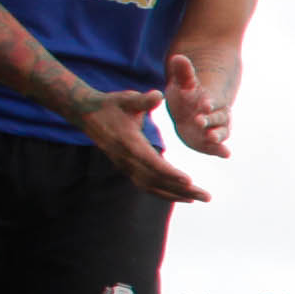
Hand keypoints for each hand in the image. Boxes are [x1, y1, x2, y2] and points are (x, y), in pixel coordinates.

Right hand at [79, 88, 210, 203]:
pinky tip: (184, 197)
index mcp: (129, 143)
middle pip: (157, 180)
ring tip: (201, 199)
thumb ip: (143, 100)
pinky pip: (147, 186)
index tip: (189, 181)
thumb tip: (158, 95)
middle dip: (182, 190)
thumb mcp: (127, 99)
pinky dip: (165, 193)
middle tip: (207, 196)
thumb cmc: (112, 104)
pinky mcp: (127, 169)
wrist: (87, 114)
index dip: (170, 173)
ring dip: (177, 195)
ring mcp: (125, 166)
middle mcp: (127, 159)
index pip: (152, 162)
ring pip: (153, 187)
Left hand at [163, 52, 231, 156]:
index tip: (203, 104)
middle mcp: (217, 114)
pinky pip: (218, 146)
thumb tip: (178, 57)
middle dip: (209, 120)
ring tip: (211, 138)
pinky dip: (222, 150)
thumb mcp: (183, 83)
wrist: (192, 109)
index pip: (212, 100)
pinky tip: (226, 154)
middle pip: (217, 118)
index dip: (209, 102)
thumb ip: (184, 73)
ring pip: (220, 132)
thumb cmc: (187, 94)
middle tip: (199, 121)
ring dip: (217, 136)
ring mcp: (216, 128)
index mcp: (210, 99)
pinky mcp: (211, 142)